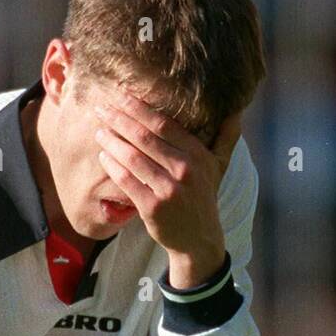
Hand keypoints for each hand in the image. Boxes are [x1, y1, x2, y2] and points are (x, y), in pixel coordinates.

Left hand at [94, 89, 241, 287]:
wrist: (198, 239)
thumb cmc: (202, 197)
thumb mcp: (218, 167)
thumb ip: (226, 138)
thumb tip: (236, 111)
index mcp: (197, 154)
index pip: (164, 124)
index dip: (139, 108)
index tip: (121, 96)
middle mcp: (185, 169)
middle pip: (145, 137)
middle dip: (119, 119)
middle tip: (101, 108)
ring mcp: (168, 189)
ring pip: (133, 158)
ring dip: (112, 141)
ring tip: (99, 131)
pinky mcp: (153, 207)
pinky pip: (126, 181)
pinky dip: (112, 166)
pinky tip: (103, 156)